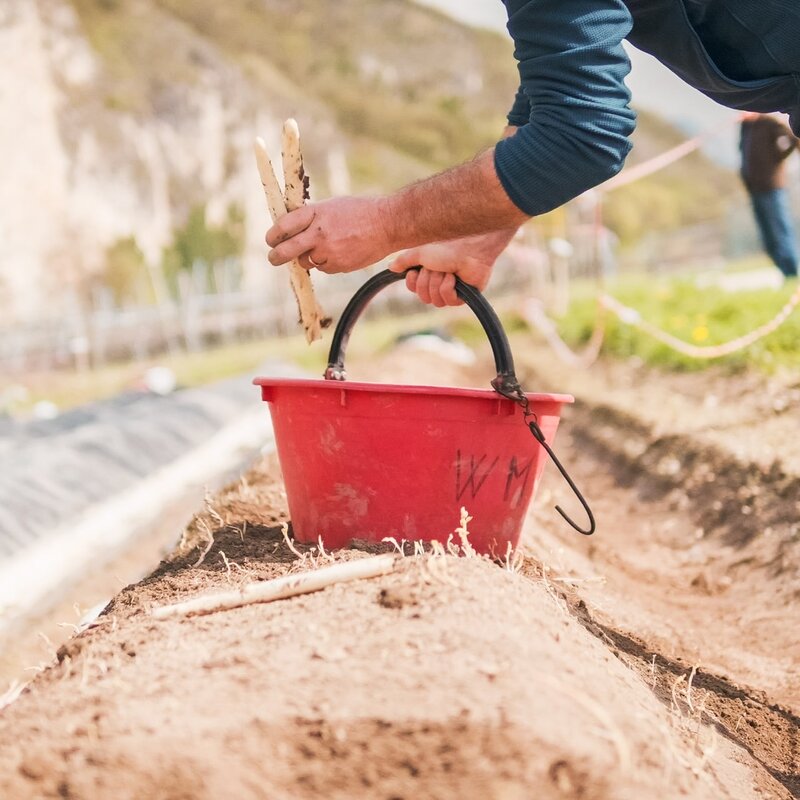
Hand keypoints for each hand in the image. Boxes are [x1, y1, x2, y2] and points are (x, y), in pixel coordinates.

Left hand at [266, 196, 392, 273]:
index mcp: (316, 213)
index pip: (283, 226)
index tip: (271, 240)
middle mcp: (319, 233)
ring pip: (306, 261)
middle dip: (276, 256)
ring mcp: (329, 251)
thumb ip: (311, 216)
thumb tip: (290, 229)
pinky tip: (340, 251)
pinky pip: (323, 268)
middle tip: (273, 257)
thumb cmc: (359, 211)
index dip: (273, 235)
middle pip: (286, 250)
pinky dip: (326, 262)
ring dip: (308, 257)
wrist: (387, 224)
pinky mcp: (339, 266)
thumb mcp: (332, 206)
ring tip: (326, 246)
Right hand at [388, 232, 511, 306]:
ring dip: (438, 283)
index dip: (413, 283)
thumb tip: (390, 267)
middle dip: (427, 281)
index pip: (414, 288)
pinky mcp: (463, 296)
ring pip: (435, 300)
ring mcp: (452, 290)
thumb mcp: (420, 253)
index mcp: (429, 271)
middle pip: (423, 297)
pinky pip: (448, 300)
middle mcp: (439, 282)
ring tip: (448, 271)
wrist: (469, 247)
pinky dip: (448, 287)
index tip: (415, 272)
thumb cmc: (447, 246)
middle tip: (436, 268)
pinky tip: (454, 277)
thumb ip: (405, 260)